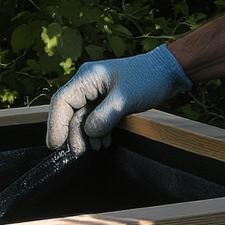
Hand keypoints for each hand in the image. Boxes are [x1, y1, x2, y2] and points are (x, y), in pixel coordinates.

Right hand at [46, 44, 191, 153]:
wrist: (168, 72)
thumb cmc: (148, 79)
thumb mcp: (125, 99)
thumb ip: (104, 117)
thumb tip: (89, 133)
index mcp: (87, 77)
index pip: (62, 101)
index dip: (56, 125)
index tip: (56, 145)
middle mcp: (87, 84)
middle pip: (69, 112)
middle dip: (73, 133)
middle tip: (80, 152)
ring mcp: (96, 92)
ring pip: (81, 117)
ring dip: (86, 135)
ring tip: (96, 148)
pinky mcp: (105, 100)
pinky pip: (93, 118)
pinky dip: (97, 131)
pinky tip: (104, 141)